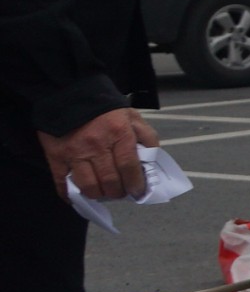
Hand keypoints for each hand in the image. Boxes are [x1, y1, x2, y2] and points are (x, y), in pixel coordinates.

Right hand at [40, 106, 158, 202]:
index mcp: (119, 133)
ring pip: (88, 186)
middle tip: (121, 192)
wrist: (71, 93)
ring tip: (103, 192)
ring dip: (98, 195)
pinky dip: (69, 194)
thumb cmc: (106, 109)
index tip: (138, 192)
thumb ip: (147, 137)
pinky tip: (78, 198)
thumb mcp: (133, 117)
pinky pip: (61, 182)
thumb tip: (152, 161)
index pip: (129, 167)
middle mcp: (96, 145)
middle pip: (110, 181)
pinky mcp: (56, 155)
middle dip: (118, 192)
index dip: (136, 184)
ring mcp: (74, 152)